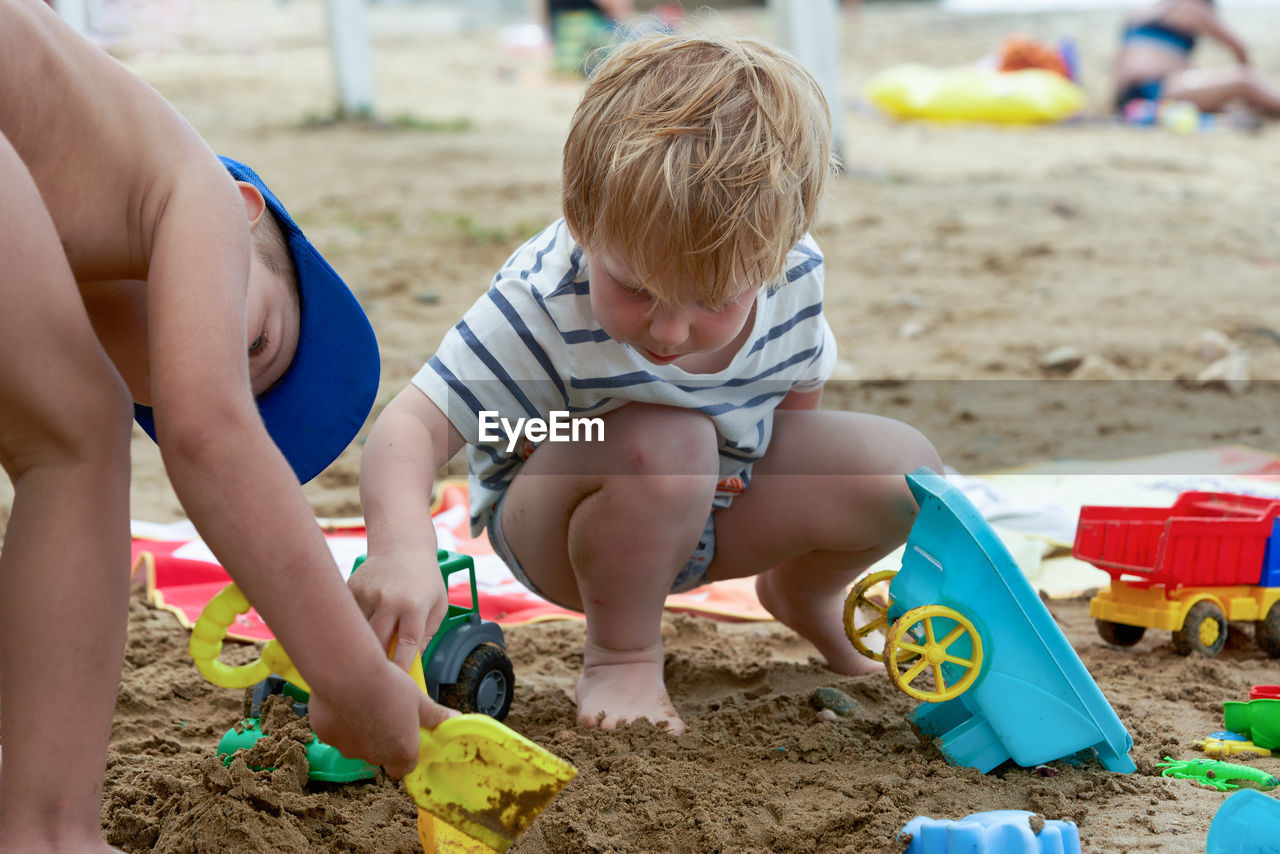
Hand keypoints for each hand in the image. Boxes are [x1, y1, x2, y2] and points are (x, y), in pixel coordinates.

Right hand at [308, 659, 456, 777]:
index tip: (405, 734)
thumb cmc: (390, 686)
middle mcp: (374, 756)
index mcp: (401, 751)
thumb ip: (435, 715)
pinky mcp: (326, 736)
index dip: (405, 752)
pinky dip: (338, 719)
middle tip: (384, 709)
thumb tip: (455, 719)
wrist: (350, 674)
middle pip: (380, 755)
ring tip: (362, 699)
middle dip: (381, 738)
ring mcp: (348, 748)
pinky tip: (343, 696)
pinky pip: (334, 731)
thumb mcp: (419, 699)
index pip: (405, 767)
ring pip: (355, 743)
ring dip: (358, 728)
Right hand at [349, 550, 449, 672]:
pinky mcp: (351, 589)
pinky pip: (347, 617)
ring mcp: (367, 594)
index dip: (400, 667)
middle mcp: (389, 600)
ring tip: (359, 660)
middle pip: (376, 642)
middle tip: (375, 679)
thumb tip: (412, 663)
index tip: (396, 685)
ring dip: (360, 646)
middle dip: (376, 662)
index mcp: (414, 606)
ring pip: (358, 632)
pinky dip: (350, 628)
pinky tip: (353, 631)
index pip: (406, 644)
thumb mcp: (438, 605)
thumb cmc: (425, 580)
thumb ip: (428, 634)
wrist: (402, 547)